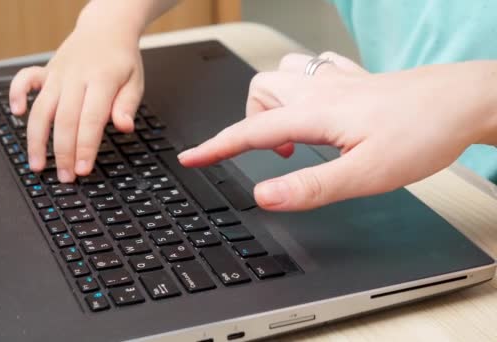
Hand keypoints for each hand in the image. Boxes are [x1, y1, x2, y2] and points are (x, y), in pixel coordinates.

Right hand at [9, 16, 142, 181]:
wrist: (106, 29)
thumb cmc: (121, 60)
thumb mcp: (135, 82)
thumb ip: (128, 105)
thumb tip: (124, 127)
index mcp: (101, 80)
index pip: (90, 119)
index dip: (85, 147)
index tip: (82, 169)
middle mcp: (75, 77)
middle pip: (64, 119)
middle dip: (62, 152)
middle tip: (64, 178)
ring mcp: (57, 74)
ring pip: (41, 109)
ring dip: (36, 139)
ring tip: (37, 165)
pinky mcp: (45, 71)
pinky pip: (24, 80)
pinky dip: (16, 95)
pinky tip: (17, 115)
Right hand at [178, 52, 495, 210]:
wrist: (463, 101)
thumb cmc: (421, 134)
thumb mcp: (365, 174)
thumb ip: (310, 187)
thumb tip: (264, 195)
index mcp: (314, 115)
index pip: (251, 132)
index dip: (216, 148)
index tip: (192, 158)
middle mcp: (320, 92)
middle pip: (260, 93)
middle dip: (250, 122)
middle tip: (269, 154)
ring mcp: (338, 81)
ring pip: (284, 75)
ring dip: (275, 103)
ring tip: (292, 135)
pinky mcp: (356, 79)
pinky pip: (315, 70)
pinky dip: (303, 87)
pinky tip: (320, 104)